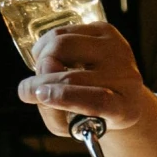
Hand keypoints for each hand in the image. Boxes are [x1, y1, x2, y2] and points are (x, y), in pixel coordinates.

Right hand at [15, 22, 156, 156]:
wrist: (118, 90)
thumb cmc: (93, 113)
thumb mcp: (76, 126)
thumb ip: (54, 114)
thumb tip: (36, 89)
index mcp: (125, 108)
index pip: (98, 101)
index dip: (66, 97)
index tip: (41, 96)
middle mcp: (127, 78)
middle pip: (73, 75)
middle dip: (41, 82)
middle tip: (29, 91)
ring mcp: (118, 50)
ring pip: (63, 46)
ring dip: (42, 59)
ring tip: (41, 72)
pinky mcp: (106, 31)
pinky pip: (63, 31)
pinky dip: (45, 44)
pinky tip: (48, 56)